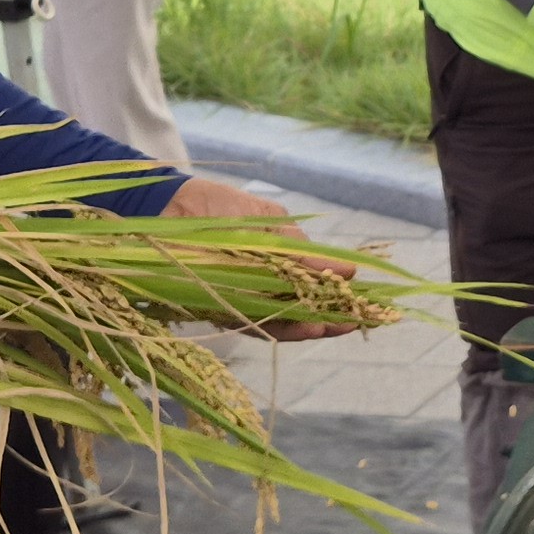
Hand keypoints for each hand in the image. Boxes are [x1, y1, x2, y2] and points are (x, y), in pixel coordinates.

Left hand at [163, 172, 356, 336]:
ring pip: (282, 321)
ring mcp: (243, 299)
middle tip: (354, 321)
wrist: (170, 207)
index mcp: (277, 264)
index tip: (363, 303)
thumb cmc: (219, 207)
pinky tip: (305, 326)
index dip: (337, 297)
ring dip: (309, 327)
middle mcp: (262, 287)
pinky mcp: (220, 310)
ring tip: (333, 326)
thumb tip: (347, 270)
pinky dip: (281, 327)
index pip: (314, 286)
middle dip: (329, 318)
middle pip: (302, 309)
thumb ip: (300, 251)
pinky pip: (256, 324)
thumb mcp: (270, 223)